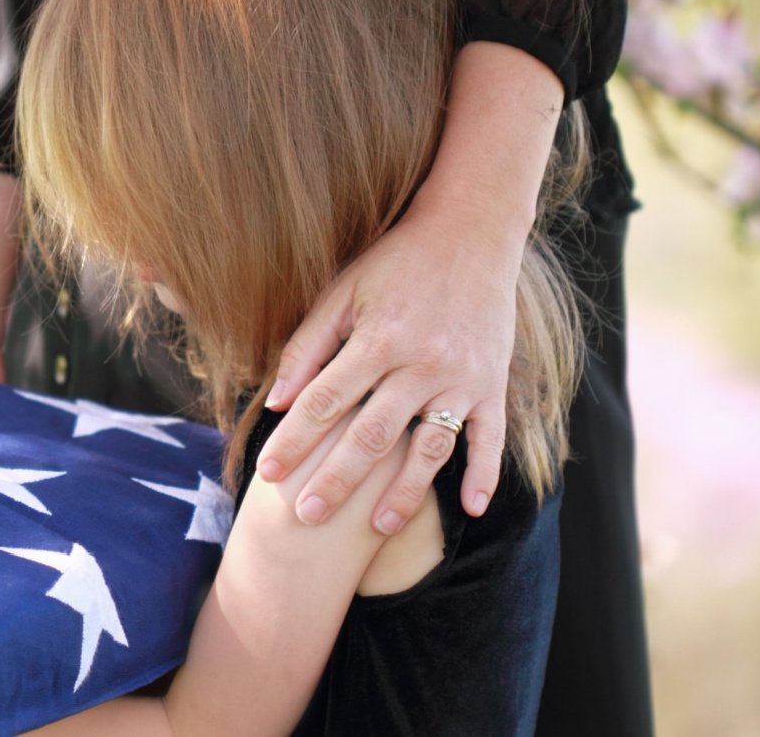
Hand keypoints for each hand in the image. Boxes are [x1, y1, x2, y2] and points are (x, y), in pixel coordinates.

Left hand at [254, 201, 521, 531]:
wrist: (470, 231)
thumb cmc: (395, 262)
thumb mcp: (342, 291)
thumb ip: (307, 346)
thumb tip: (275, 400)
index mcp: (377, 339)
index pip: (324, 402)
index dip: (293, 439)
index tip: (267, 472)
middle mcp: (420, 364)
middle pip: (370, 436)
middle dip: (334, 480)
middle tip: (305, 516)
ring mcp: (460, 378)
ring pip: (428, 449)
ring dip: (403, 492)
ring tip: (375, 528)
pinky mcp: (492, 384)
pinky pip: (490, 438)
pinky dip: (485, 474)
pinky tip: (471, 509)